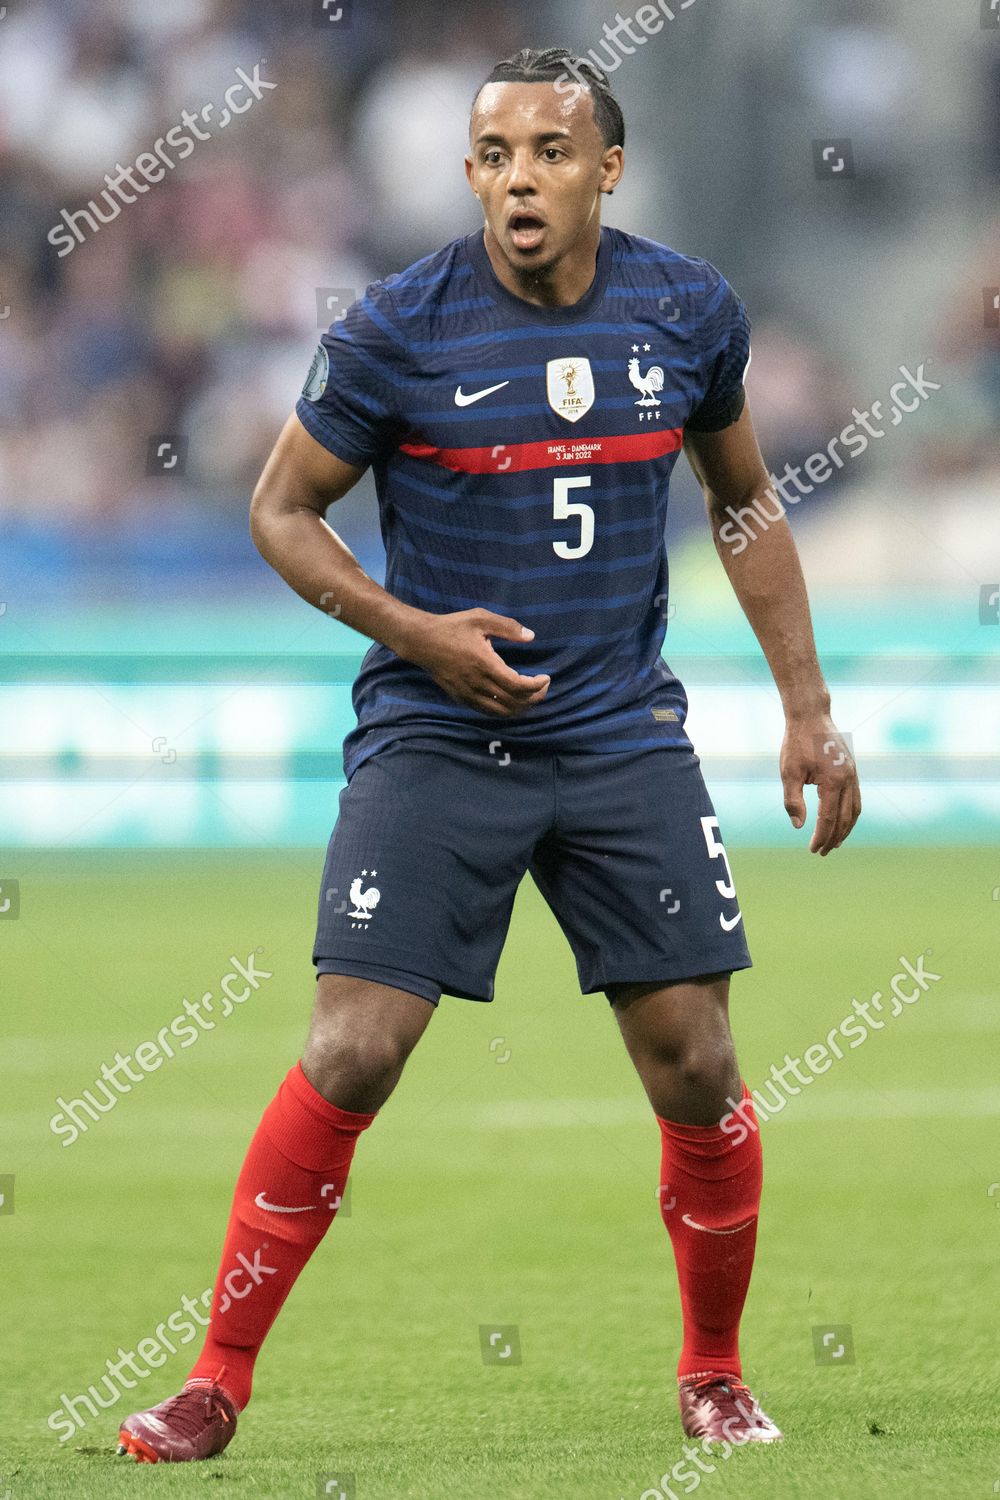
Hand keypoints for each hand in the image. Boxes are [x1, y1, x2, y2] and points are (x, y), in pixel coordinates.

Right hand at [399, 608, 550, 717]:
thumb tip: (531, 636)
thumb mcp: (480, 618)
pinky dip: (504, 710)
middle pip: (513, 702)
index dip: (537, 686)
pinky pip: (487, 711)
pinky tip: (510, 700)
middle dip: (534, 698)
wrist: (422, 641)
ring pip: (501, 712)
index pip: (518, 686)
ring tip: (530, 696)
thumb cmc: (452, 627)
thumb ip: (507, 627)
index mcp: (485, 664)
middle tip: (542, 687)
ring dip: (520, 708)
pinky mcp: (461, 698)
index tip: (546, 678)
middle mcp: (477, 683)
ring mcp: (468, 694)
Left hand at [780, 715, 860, 855]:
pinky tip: (841, 821)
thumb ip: (793, 801)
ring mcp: (853, 774)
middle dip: (834, 838)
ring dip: (846, 829)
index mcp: (832, 781)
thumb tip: (799, 826)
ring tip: (835, 843)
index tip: (813, 849)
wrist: (811, 716)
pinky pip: (856, 799)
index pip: (828, 818)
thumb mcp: (789, 772)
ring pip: (855, 810)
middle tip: (822, 852)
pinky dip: (850, 814)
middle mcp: (848, 779)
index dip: (821, 836)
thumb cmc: (797, 743)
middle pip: (845, 819)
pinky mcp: (853, 770)